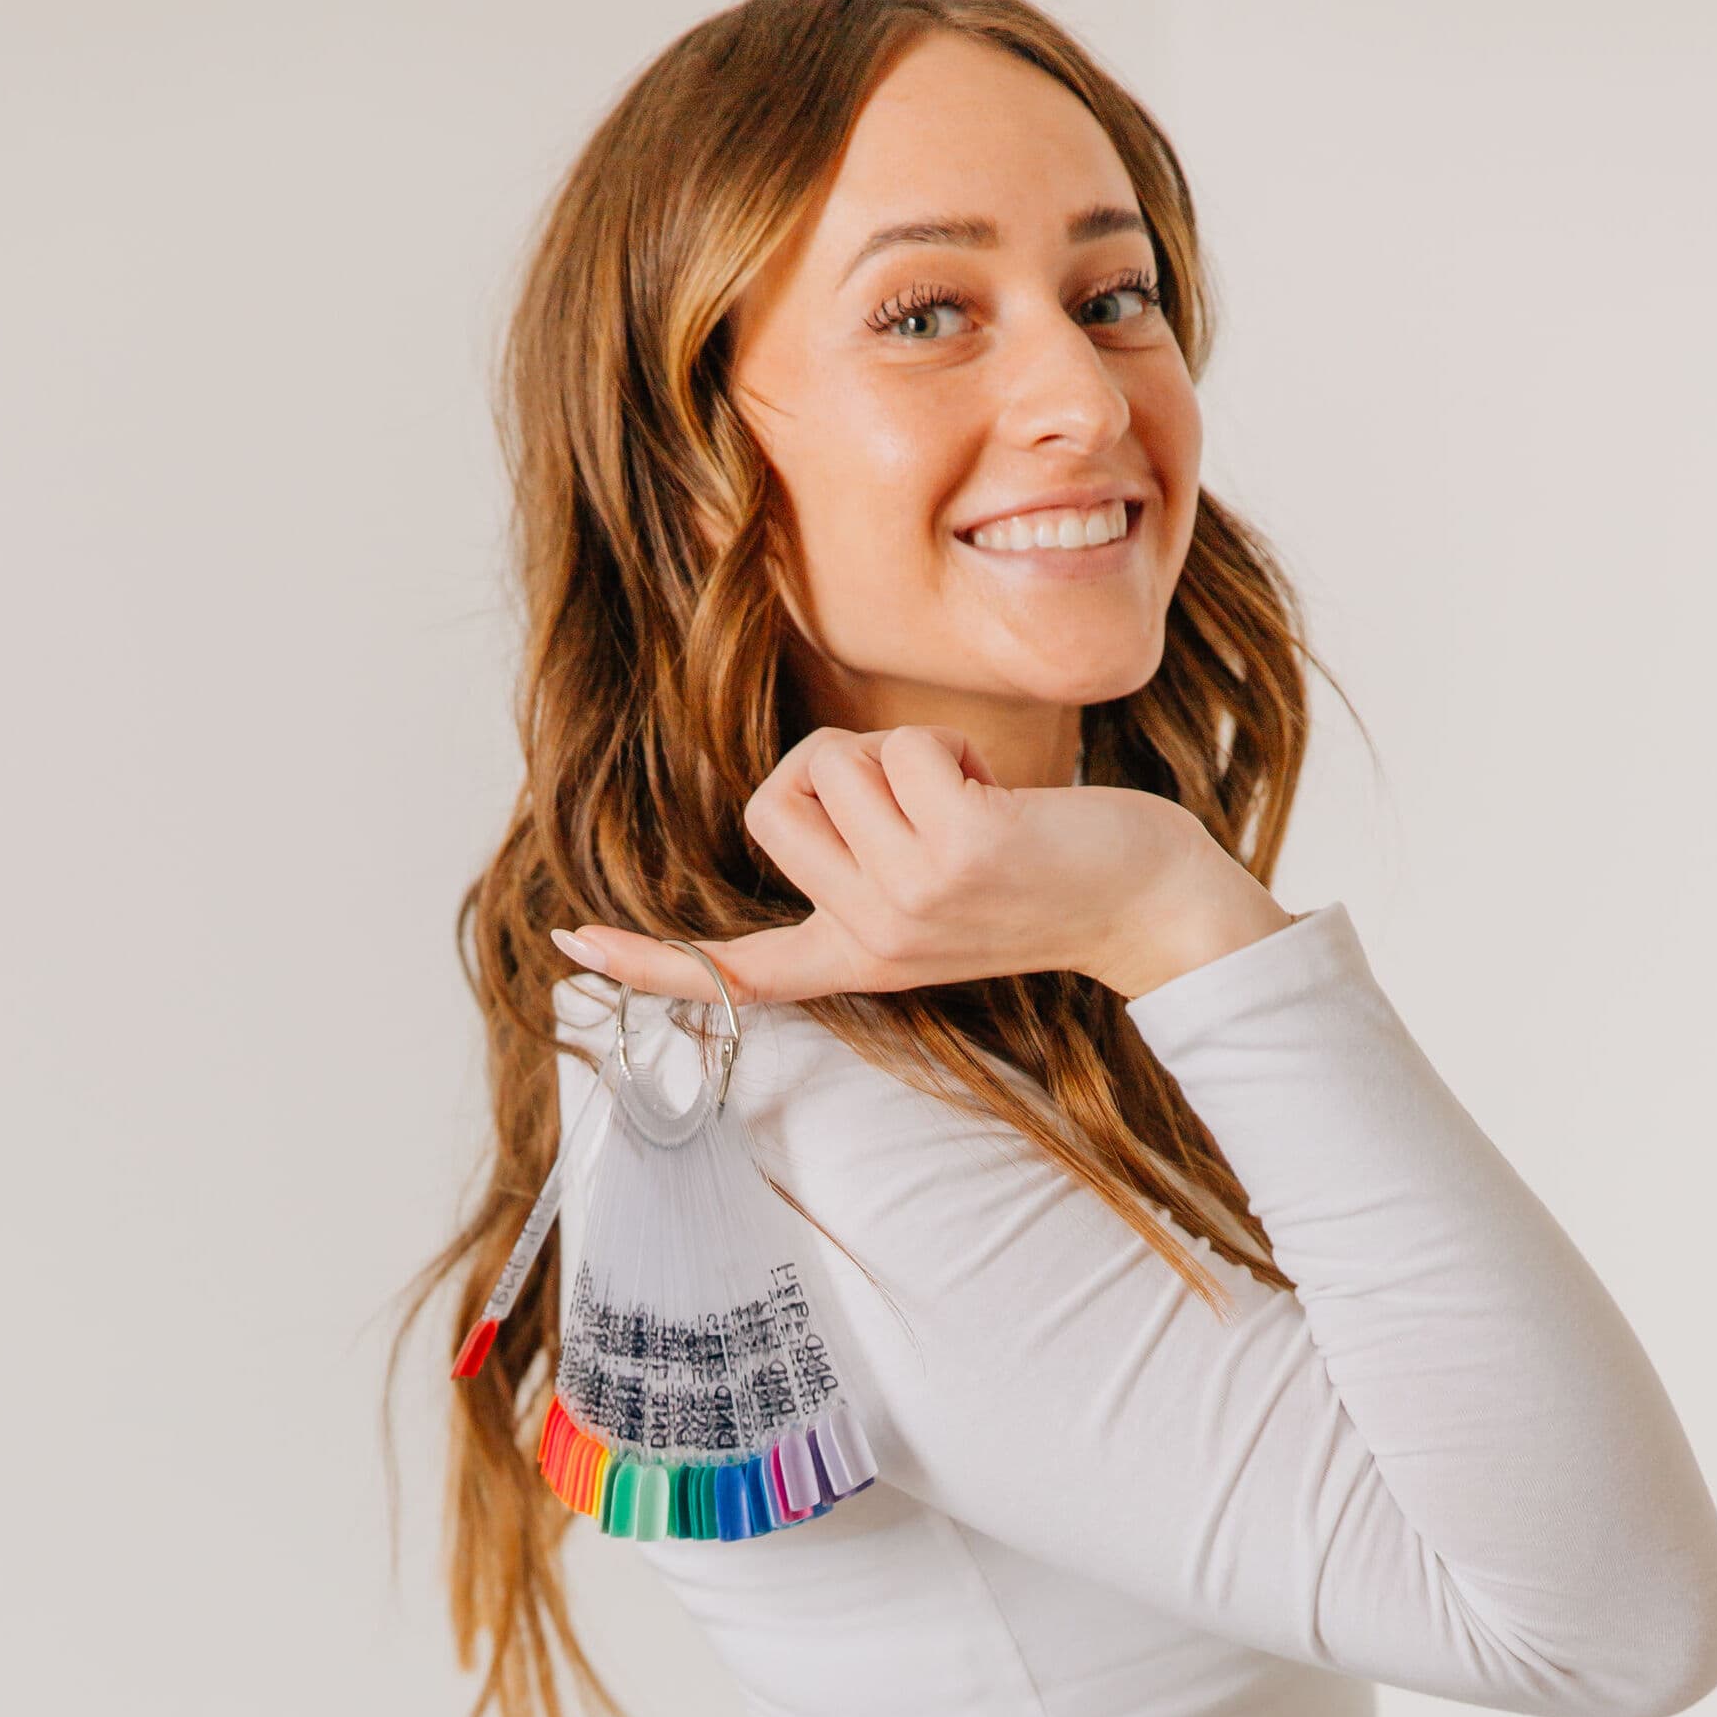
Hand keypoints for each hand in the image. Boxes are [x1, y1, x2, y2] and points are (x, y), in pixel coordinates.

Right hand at [548, 723, 1291, 1004]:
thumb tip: (795, 792)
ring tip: (967, 801)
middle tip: (917, 801)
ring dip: (898, 751)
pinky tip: (996, 795)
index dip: (650, 956)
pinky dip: (943, 748)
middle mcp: (869, 940)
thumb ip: (862, 858)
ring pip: (829, 762)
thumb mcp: (935, 888)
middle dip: (834, 765)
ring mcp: (909, 903)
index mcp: (855, 959)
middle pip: (773, 803)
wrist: (1146, 905)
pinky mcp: (955, 854)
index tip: (570, 945)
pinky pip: (896, 750)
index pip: (734, 968)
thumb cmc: (1043, 876)